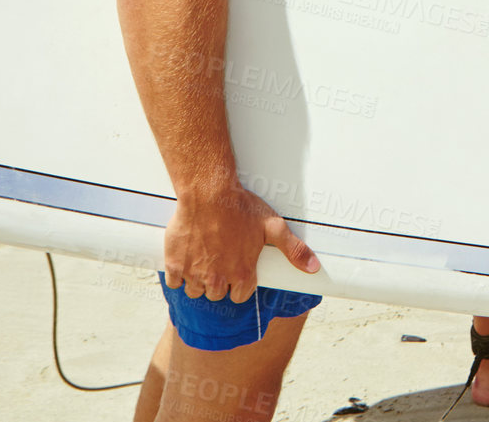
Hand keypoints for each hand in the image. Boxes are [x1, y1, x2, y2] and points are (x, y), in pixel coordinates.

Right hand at [163, 182, 320, 303]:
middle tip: (221, 261)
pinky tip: (187, 260)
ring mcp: (194, 273)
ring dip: (199, 281)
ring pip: (195, 291)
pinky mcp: (175, 265)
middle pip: (217, 295)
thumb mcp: (273, 227)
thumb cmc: (240, 207)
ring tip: (205, 260)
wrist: (208, 193)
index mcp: (241, 273)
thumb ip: (293, 250)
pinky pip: (175, 283)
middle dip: (220, 282)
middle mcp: (217, 279)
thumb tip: (314, 268)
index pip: (240, 295)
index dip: (240, 283)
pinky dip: (179, 275)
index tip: (238, 270)